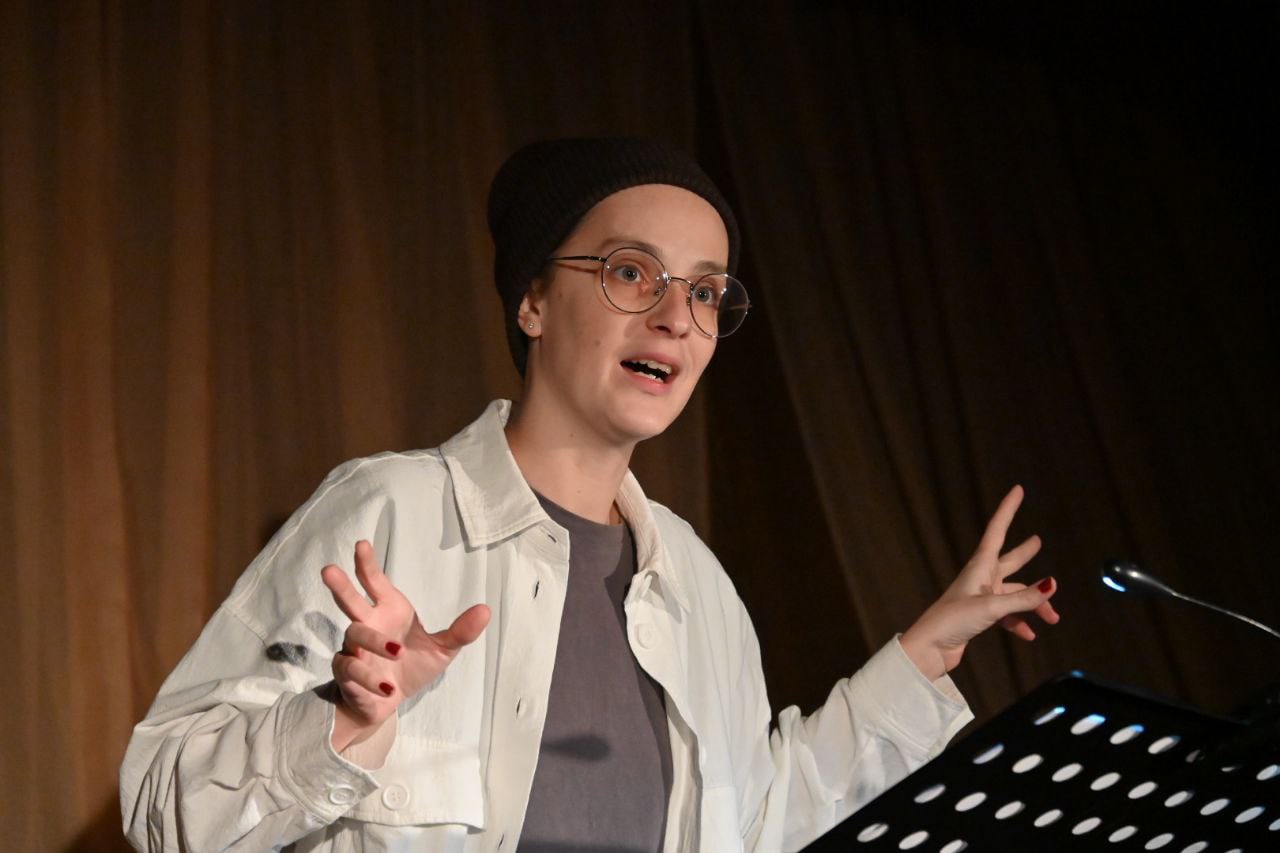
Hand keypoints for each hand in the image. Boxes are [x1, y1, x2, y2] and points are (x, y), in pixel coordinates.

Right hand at [320, 540, 489, 749]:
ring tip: (396, 652)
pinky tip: (387, 687)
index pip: (375, 583)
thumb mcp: (442, 650)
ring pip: (355, 635)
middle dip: (341, 586)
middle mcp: (368, 624)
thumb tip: (486, 610)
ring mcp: (353, 648)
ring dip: (373, 642)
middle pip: (350, 602)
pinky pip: (352, 669)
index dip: (367, 564)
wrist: (388, 701)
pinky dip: (368, 677)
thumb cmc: (412, 666)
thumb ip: (460, 632)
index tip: (361, 544)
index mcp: (389, 610)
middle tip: (328, 570)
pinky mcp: (346, 672)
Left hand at [899, 485, 1059, 680]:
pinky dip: (1019, 624)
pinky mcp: (980, 616)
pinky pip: (1007, 616)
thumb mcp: (992, 607)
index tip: (1018, 490)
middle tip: (1036, 541)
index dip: (1008, 509)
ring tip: (1053, 616)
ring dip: (1033, 604)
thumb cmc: (953, 620)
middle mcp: (981, 578)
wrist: (930, 648)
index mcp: (979, 566)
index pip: (997, 529)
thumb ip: (1023, 598)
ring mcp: (981, 597)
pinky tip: (1030, 635)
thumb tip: (1052, 584)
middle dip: (1024, 553)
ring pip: (1014, 594)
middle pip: (1008, 561)